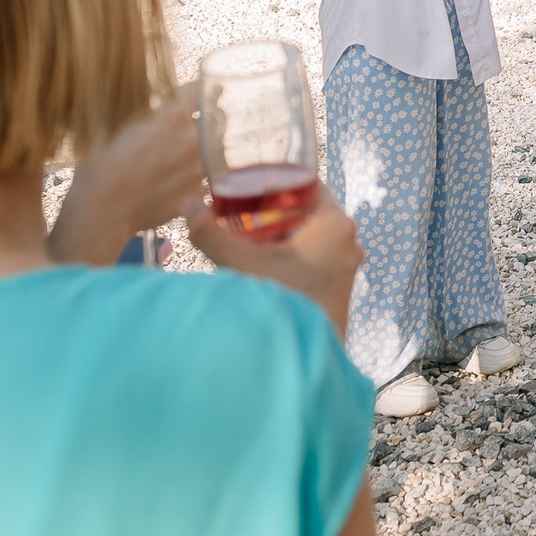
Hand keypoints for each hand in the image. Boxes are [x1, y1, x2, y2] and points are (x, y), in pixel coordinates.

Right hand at [47, 85, 202, 263]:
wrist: (102, 210)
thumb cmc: (102, 166)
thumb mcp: (122, 126)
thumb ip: (153, 112)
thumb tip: (168, 104)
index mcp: (172, 117)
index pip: (202, 91)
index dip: (205, 89)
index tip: (210, 90)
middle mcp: (192, 139)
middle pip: (218, 118)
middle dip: (212, 116)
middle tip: (203, 119)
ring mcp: (199, 168)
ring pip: (219, 147)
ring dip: (210, 144)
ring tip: (193, 150)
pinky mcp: (199, 191)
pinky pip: (212, 175)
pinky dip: (204, 172)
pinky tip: (187, 175)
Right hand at [181, 188, 361, 335]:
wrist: (302, 352)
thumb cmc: (278, 300)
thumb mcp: (240, 263)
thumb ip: (210, 232)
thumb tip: (187, 202)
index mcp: (335, 223)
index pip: (308, 184)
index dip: (278, 183)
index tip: (252, 187)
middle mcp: (349, 240)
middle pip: (310, 210)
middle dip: (277, 209)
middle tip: (245, 212)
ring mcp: (348, 264)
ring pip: (314, 234)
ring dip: (286, 233)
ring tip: (252, 236)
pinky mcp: (342, 285)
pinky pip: (319, 256)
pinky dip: (296, 253)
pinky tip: (269, 263)